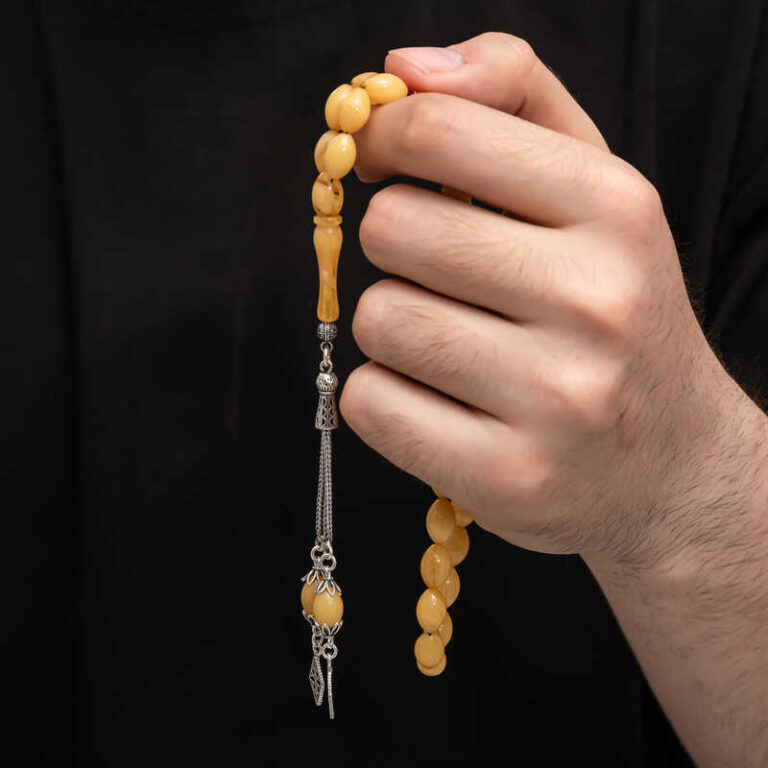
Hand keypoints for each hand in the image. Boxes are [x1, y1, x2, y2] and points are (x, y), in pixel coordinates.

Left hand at [339, 32, 760, 566]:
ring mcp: (555, 401)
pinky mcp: (507, 479)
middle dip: (400, 250)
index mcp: (615, 210)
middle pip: (392, 230)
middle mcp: (595, 302)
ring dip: (395, 331)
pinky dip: (386, 400)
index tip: (384, 165)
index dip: (385, 141)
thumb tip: (404, 68)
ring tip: (457, 352)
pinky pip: (370, 405)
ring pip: (379, 322)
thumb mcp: (592, 189)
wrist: (671, 463)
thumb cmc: (612, 313)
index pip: (441, 131)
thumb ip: (511, 96)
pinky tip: (442, 406)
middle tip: (448, 281)